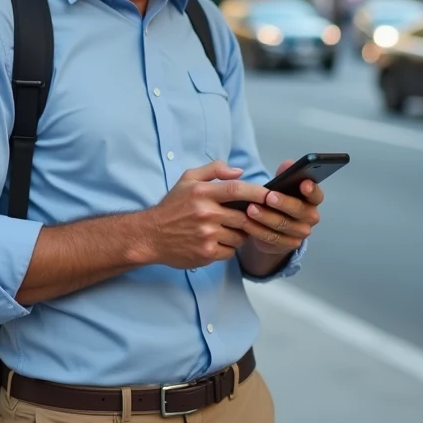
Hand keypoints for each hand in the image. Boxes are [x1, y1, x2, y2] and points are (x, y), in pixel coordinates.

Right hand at [141, 160, 271, 269]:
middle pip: (244, 216)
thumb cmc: (172, 206)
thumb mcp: (187, 180)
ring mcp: (206, 235)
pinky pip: (231, 251)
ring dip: (239, 234)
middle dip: (250, 218)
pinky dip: (229, 247)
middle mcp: (205, 213)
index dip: (258, 193)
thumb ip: (213, 170)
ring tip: (228, 230)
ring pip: (240, 236)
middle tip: (247, 218)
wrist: (151, 235)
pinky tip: (218, 242)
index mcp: (202, 193)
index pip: (237, 190)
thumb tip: (239, 172)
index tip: (272, 195)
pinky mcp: (206, 253)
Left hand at [242, 159, 321, 255]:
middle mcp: (311, 216)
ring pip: (283, 225)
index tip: (303, 184)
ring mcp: (301, 232)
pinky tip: (246, 223)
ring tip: (250, 209)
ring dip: (266, 217)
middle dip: (283, 203)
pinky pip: (273, 238)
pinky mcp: (288, 245)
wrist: (272, 227)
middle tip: (268, 197)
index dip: (311, 189)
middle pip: (299, 210)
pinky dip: (258, 230)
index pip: (316, 194)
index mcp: (312, 199)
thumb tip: (289, 164)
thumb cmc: (278, 200)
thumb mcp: (281, 186)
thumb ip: (285, 174)